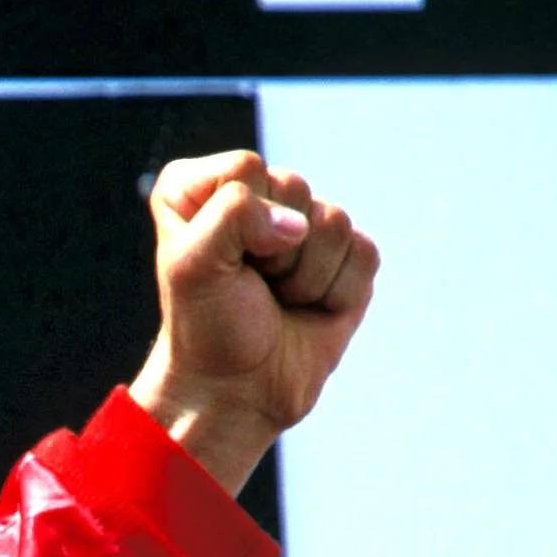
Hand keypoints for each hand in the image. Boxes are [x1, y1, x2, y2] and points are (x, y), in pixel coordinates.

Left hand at [126, 150, 381, 493]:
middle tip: (251, 284)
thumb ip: (233, 217)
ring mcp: (306, 224)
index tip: (218, 262)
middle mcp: (257, 196)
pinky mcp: (347, 256)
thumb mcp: (192, 266)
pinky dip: (336, 292)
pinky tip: (309, 307)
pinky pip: (364, 253)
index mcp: (202, 188)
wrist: (237, 389)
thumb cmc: (207, 324)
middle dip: (274, 250)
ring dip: (304, 275)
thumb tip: (302, 225)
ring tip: (278, 297)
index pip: (247, 168)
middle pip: (296, 187)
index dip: (240, 219)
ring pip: (335, 221)